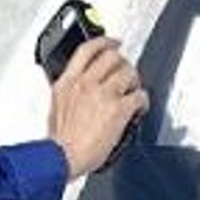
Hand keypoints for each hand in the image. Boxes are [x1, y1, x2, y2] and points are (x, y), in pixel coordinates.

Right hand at [49, 37, 149, 179]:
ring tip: (132, 92)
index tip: (113, 42)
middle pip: (112, 56)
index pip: (87, 50)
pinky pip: (139, 95)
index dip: (104, 41)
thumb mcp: (56, 108)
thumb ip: (69, 94)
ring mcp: (102, 95)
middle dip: (123, 63)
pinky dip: (143, 101)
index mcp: (67, 83)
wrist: (62, 158)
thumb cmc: (59, 142)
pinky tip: (139, 108)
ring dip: (134, 81)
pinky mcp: (118, 109)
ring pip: (128, 72)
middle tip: (126, 73)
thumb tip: (79, 91)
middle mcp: (85, 84)